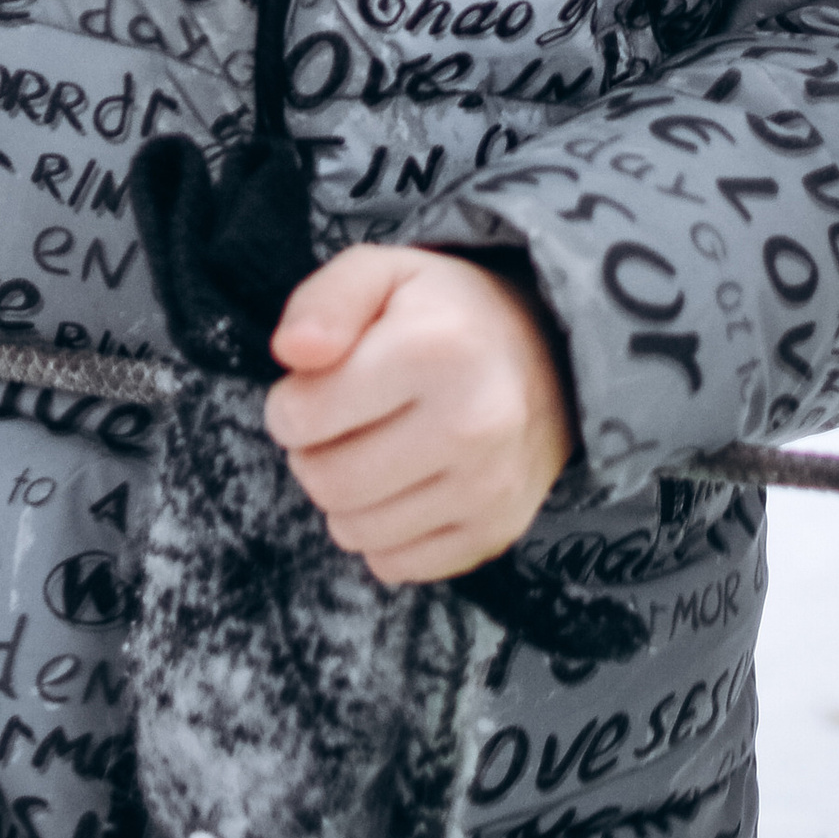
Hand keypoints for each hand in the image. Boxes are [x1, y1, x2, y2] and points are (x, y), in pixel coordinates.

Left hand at [265, 243, 573, 584]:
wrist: (550, 357)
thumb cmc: (447, 314)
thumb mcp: (383, 273)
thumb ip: (325, 301)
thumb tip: (291, 352)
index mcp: (434, 349)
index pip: (303, 416)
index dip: (288, 403)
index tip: (312, 387)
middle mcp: (472, 423)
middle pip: (326, 481)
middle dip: (313, 453)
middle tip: (339, 422)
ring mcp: (489, 487)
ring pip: (354, 532)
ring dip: (345, 497)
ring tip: (372, 449)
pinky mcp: (495, 532)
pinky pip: (394, 564)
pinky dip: (383, 533)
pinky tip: (404, 486)